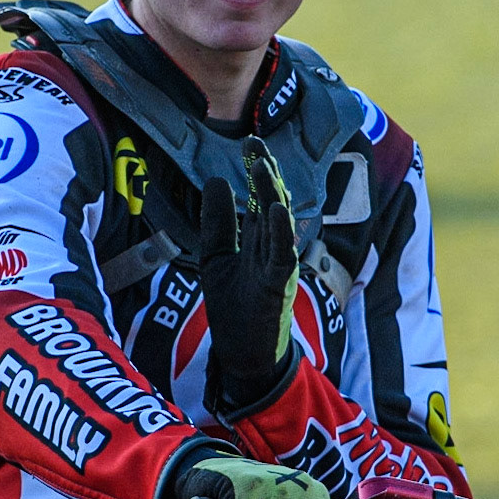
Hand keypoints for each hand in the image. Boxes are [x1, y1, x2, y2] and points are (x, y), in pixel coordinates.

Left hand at [199, 137, 299, 415]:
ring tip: (263, 166)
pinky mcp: (278, 286)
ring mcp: (278, 265)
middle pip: (271, 202)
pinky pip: (283, 255)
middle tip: (255, 141)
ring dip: (272, 194)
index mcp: (258, 239)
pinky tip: (278, 210)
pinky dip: (282, 232)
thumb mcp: (216, 257)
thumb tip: (219, 180)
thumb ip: (218, 223)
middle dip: (264, 172)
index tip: (249, 141)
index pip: (259, 197)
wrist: (244, 356)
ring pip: (278, 223)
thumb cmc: (235, 308)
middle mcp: (272, 247)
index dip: (255, 169)